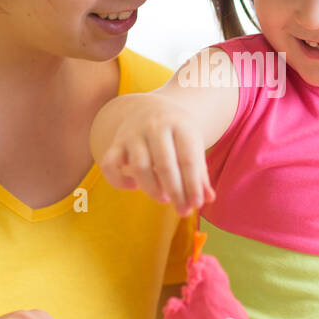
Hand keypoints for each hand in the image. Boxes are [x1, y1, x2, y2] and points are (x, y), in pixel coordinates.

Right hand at [97, 98, 214, 215]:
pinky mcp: (116, 142)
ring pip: (139, 166)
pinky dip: (119, 180)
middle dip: (175, 192)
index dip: (192, 185)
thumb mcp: (192, 144)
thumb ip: (200, 172)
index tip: (196, 205)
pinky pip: (110, 164)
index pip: (188, 159)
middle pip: (164, 164)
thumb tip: (209, 199)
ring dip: (151, 188)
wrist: (150, 108)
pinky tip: (133, 187)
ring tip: (163, 198)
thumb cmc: (177, 134)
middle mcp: (155, 126)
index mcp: (180, 125)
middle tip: (182, 210)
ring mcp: (133, 133)